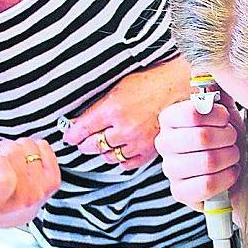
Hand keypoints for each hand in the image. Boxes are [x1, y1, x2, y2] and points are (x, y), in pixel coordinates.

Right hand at [0, 138, 60, 227]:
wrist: (3, 214)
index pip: (4, 178)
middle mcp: (22, 200)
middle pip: (15, 154)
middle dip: (1, 150)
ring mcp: (40, 191)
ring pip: (28, 146)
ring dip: (17, 149)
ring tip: (10, 163)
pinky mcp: (53, 182)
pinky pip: (44, 147)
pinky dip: (33, 147)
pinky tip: (23, 160)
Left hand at [63, 56, 191, 169]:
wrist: (178, 89)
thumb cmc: (151, 84)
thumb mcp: (119, 88)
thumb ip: (99, 106)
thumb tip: (80, 122)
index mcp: (114, 109)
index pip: (83, 128)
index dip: (72, 134)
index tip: (69, 137)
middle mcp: (125, 128)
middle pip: (94, 145)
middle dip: (85, 143)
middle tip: (83, 140)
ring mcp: (138, 141)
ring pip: (110, 156)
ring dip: (104, 151)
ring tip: (105, 143)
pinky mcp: (150, 150)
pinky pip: (127, 163)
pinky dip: (121, 159)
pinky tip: (121, 149)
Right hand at [154, 91, 245, 210]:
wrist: (237, 169)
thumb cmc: (228, 137)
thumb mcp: (225, 109)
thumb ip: (216, 88)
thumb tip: (205, 66)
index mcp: (170, 118)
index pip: (193, 112)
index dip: (218, 116)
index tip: (226, 119)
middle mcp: (164, 143)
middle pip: (202, 137)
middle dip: (228, 138)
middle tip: (233, 139)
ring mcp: (170, 169)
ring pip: (207, 161)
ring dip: (230, 157)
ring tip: (232, 155)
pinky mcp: (179, 192)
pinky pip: (206, 184)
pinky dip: (226, 178)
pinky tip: (229, 173)